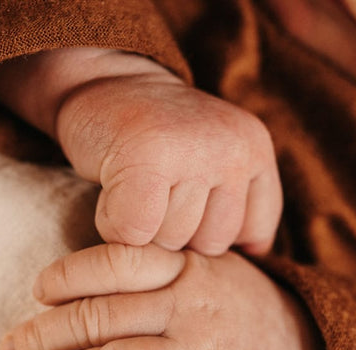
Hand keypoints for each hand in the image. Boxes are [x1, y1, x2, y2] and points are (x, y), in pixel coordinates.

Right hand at [0, 48, 281, 255]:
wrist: (100, 82)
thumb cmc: (152, 139)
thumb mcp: (211, 163)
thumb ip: (235, 207)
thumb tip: (254, 261)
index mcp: (255, 150)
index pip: (252, 234)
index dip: (209, 230)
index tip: (185, 196)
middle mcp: (234, 149)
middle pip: (211, 245)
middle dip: (176, 232)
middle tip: (154, 189)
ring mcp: (194, 152)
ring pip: (172, 242)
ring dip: (142, 230)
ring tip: (134, 188)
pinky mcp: (147, 161)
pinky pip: (134, 234)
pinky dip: (111, 225)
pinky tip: (110, 193)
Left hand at [0, 243, 319, 349]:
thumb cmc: (248, 316)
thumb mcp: (217, 272)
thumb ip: (163, 268)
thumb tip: (83, 280)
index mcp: (190, 266)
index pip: (113, 262)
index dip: (66, 277)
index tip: (38, 293)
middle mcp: (192, 305)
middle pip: (98, 317)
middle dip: (42, 337)